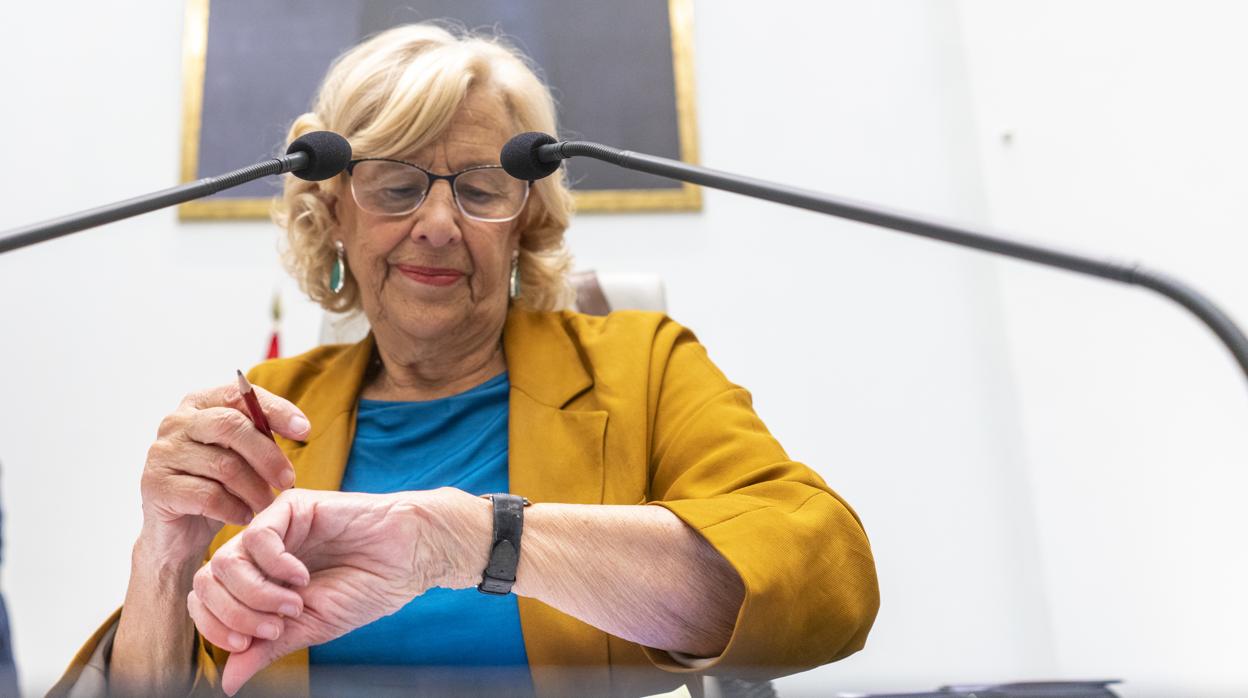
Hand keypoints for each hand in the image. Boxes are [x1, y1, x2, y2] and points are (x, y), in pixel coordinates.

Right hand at [140, 382, 310, 564]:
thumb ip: (261, 437)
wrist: (177, 533)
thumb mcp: (242, 456)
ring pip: (223, 465)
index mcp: (200, 404)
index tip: (305, 431)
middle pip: (230, 426)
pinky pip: (207, 495)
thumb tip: (299, 428)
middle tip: (288, 480)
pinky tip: (244, 516)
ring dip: (254, 489)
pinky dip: (234, 508)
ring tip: (267, 505)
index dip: (275, 409)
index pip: (239, 394)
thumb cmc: (216, 487)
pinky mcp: (155, 486)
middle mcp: (176, 421)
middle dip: (267, 455)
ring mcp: (162, 452)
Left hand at [187, 487, 489, 695]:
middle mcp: (258, 553)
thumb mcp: (311, 628)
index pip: (205, 600)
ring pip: (225, 560)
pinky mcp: (291, 506)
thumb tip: (226, 682)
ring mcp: (273, 527)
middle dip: (234, 615)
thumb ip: (267, 647)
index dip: (216, 627)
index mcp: (258, 580)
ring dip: (255, 594)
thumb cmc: (367, 590)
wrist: (409, 558)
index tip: (248, 644)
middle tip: (275, 626)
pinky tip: (302, 576)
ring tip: (295, 603)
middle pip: (206, 581)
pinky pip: (256, 536)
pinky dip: (274, 566)